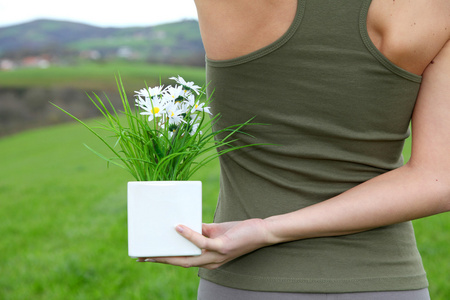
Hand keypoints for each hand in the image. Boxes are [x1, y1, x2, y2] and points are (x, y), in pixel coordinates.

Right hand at [137, 218, 270, 269]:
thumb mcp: (216, 232)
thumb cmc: (239, 232)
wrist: (262, 232)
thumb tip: (183, 225)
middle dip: (161, 260)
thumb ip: (201, 231)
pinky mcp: (223, 247)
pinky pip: (202, 243)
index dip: (165, 260)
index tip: (148, 257)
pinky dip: (189, 235)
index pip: (182, 261)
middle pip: (180, 263)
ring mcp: (216, 256)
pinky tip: (179, 227)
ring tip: (154, 247)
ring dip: (170, 253)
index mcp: (207, 259)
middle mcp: (210, 262)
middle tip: (143, 257)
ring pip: (188, 258)